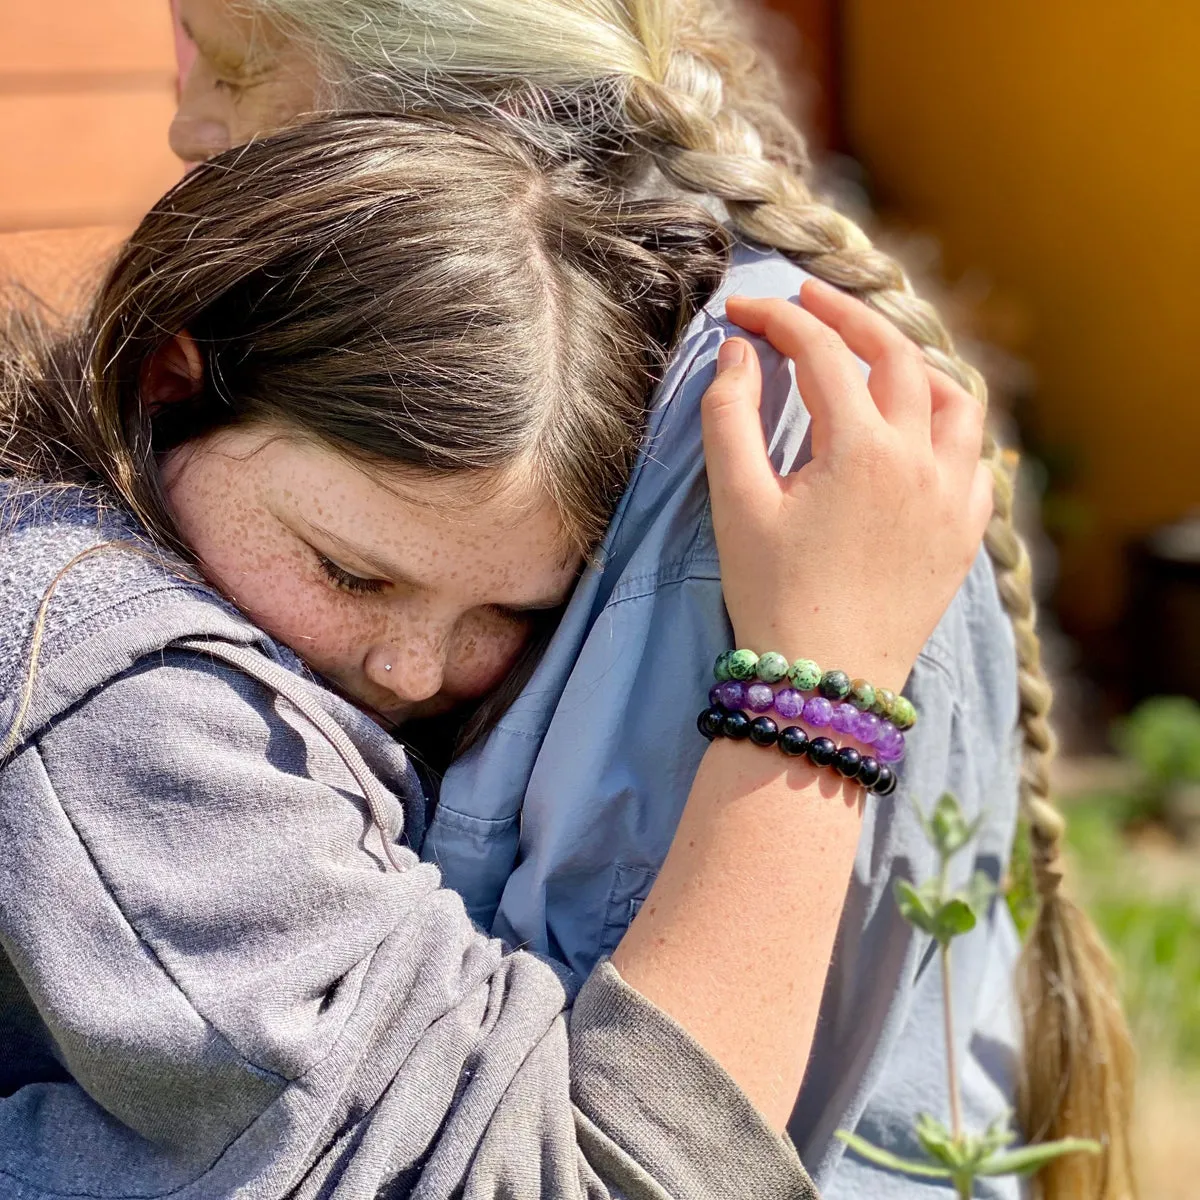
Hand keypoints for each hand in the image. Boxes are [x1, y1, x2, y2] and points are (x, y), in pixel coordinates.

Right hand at [701, 279, 991, 692]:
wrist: (826, 681)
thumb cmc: (772, 595)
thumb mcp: (736, 504)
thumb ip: (729, 416)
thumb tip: (736, 352)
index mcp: (861, 448)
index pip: (821, 353)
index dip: (778, 319)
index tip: (743, 309)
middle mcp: (922, 459)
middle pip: (894, 353)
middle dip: (847, 315)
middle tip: (807, 299)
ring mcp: (954, 494)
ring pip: (952, 395)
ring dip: (911, 360)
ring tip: (872, 354)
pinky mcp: (966, 530)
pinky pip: (975, 452)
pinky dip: (949, 421)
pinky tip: (923, 425)